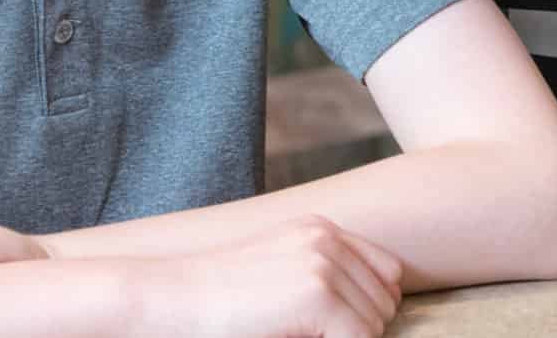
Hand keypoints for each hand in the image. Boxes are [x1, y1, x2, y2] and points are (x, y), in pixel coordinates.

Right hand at [134, 215, 403, 337]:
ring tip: (300, 335)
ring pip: (376, 324)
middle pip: (386, 300)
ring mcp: (322, 264)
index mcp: (320, 230)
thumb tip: (381, 307)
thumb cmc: (218, 300)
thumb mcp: (279, 272)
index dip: (369, 307)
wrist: (170, 299)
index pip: (387, 272)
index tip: (336, 327)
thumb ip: (324, 276)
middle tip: (312, 334)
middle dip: (360, 327)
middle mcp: (326, 239)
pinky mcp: (317, 295)